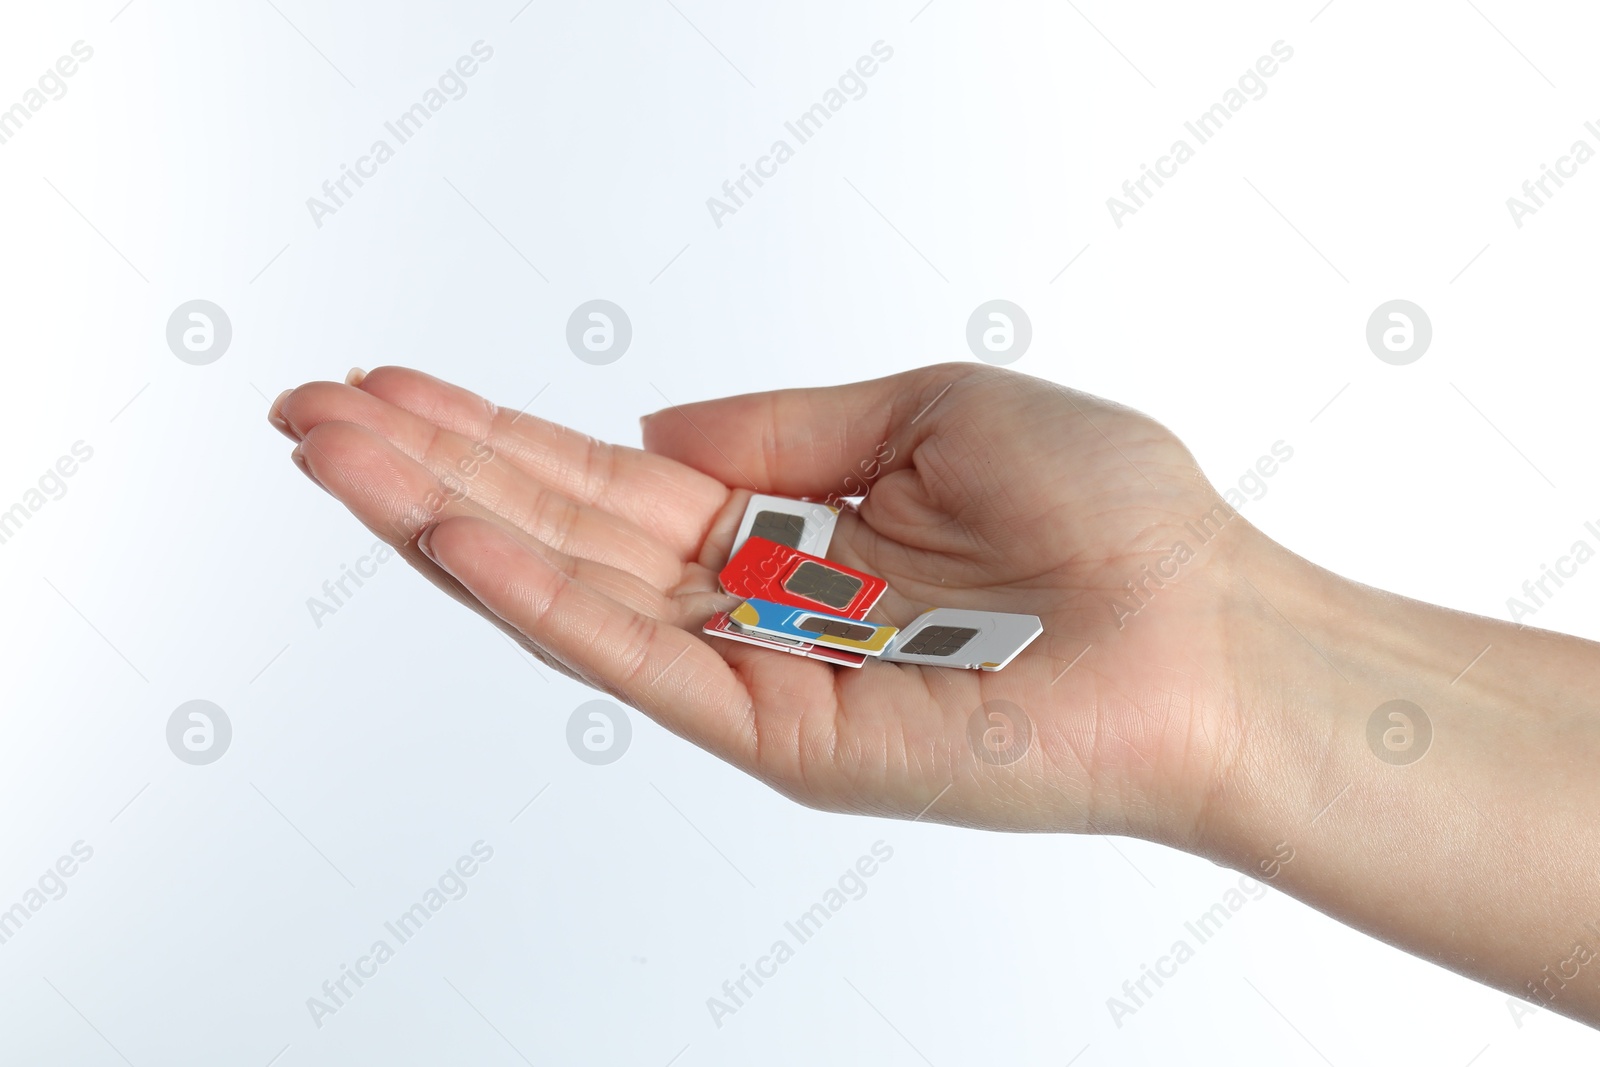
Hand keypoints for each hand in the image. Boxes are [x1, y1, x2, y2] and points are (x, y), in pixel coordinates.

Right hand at [268, 363, 1265, 845]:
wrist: (1215, 633)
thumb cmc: (1111, 521)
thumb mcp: (931, 410)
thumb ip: (783, 427)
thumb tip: (656, 435)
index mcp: (790, 534)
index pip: (608, 483)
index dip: (498, 432)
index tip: (393, 386)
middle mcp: (760, 608)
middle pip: (565, 533)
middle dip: (432, 470)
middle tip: (308, 413)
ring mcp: (764, 676)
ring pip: (577, 597)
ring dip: (448, 523)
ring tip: (336, 459)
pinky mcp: (791, 735)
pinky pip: (647, 661)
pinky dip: (544, 601)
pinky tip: (452, 538)